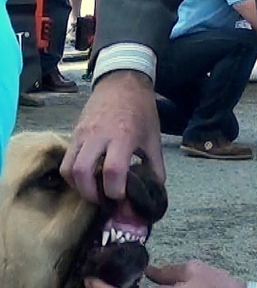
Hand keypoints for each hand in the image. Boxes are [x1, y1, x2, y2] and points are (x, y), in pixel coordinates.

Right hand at [60, 71, 164, 202]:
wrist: (121, 82)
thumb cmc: (141, 111)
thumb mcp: (153, 140)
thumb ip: (154, 168)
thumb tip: (153, 193)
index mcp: (122, 136)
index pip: (112, 171)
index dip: (116, 191)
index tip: (122, 197)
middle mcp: (98, 136)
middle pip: (82, 172)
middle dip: (91, 194)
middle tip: (104, 200)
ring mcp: (82, 134)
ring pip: (68, 169)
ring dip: (78, 187)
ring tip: (93, 191)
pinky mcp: (73, 134)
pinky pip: (65, 161)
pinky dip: (73, 176)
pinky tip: (87, 178)